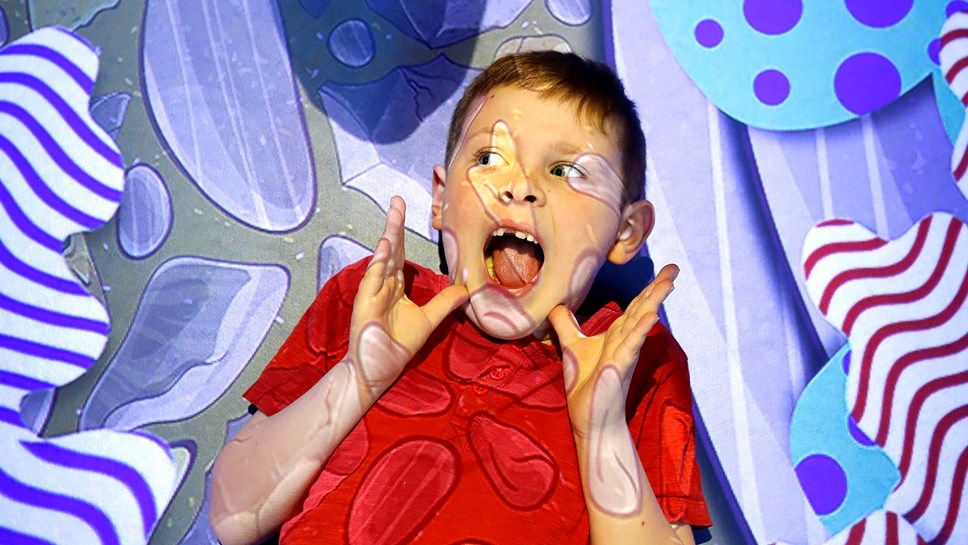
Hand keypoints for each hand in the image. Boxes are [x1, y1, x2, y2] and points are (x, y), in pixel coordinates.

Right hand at [349, 196, 467, 400]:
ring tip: (395, 214)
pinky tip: (386, 246)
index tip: (406, 211)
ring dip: (389, 237)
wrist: (377, 368)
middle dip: (395, 225)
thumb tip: (467, 288)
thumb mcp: (428, 320)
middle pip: (391, 250)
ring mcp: (373, 292)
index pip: (401, 255)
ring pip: (383, 259)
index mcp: (396, 287)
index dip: (404, 234)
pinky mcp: (366, 303)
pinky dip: (380, 262)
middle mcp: (383, 285)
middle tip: (398, 200)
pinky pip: (374, 279)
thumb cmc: (396, 346)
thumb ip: (445, 302)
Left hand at [549, 264, 678, 435]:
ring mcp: (624, 354)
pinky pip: (631, 345)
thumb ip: (566, 325)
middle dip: (658, 288)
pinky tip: (652, 316)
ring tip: (668, 282)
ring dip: (653, 302)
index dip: (648, 288)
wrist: (591, 420)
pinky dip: (640, 330)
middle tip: (675, 268)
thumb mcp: (571, 347)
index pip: (635, 307)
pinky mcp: (618, 368)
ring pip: (640, 322)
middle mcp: (625, 341)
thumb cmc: (586, 386)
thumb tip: (556, 303)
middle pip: (643, 309)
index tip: (665, 270)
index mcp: (617, 336)